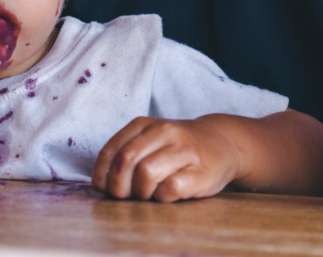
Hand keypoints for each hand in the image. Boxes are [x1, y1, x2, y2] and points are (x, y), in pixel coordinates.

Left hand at [92, 116, 238, 202]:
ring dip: (140, 192)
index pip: (112, 149)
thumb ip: (125, 154)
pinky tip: (166, 195)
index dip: (102, 173)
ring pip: (146, 173)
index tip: (102, 188)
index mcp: (144, 124)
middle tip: (122, 197)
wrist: (221, 143)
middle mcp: (164, 132)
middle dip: (117, 185)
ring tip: (147, 194)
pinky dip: (162, 197)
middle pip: (126, 160)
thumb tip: (101, 184)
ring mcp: (184, 151)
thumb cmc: (175, 149)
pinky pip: (170, 189)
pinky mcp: (201, 172)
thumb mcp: (148, 141)